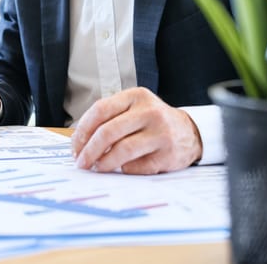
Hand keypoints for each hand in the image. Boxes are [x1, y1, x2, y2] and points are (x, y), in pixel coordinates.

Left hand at [70, 87, 201, 173]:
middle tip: (81, 163)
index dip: (83, 130)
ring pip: (122, 150)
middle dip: (89, 150)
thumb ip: (109, 119)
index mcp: (136, 96)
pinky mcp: (168, 154)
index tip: (75, 146)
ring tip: (97, 167)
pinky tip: (122, 168)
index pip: (100, 110)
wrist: (190, 132)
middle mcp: (149, 112)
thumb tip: (80, 144)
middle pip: (109, 131)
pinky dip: (125, 169)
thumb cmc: (152, 122)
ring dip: (104, 162)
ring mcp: (161, 133)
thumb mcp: (134, 109)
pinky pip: (138, 166)